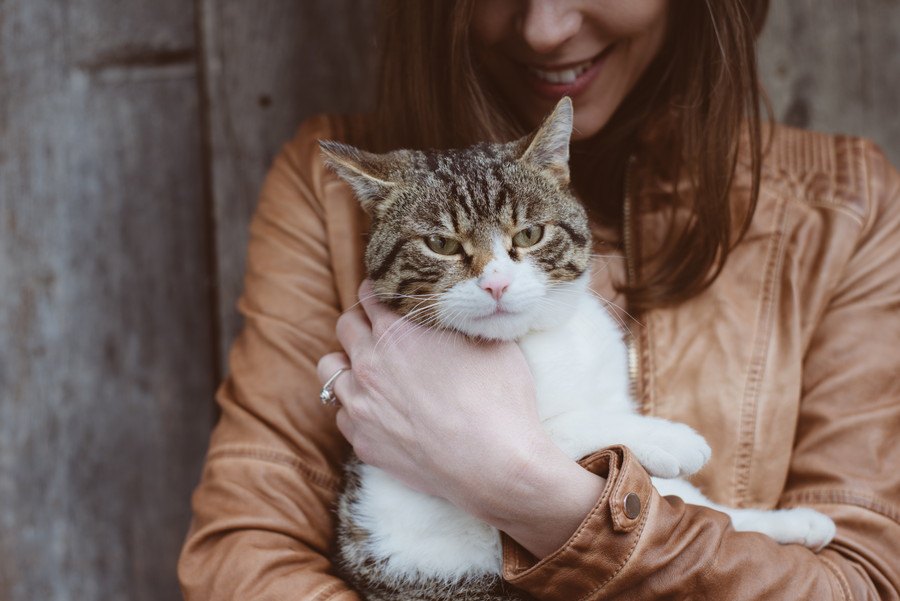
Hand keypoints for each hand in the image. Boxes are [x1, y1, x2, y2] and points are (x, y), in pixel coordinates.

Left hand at [317, 280, 606, 557]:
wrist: (496, 466)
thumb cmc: (500, 400)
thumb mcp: (490, 341)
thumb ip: (460, 321)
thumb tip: (457, 308)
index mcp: (397, 332)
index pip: (369, 294)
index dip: (380, 289)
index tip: (388, 293)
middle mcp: (369, 364)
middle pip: (346, 326)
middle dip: (362, 322)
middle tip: (382, 328)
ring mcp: (361, 405)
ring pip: (330, 369)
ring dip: (347, 362)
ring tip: (371, 368)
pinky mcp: (363, 442)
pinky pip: (342, 414)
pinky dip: (355, 406)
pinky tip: (378, 409)